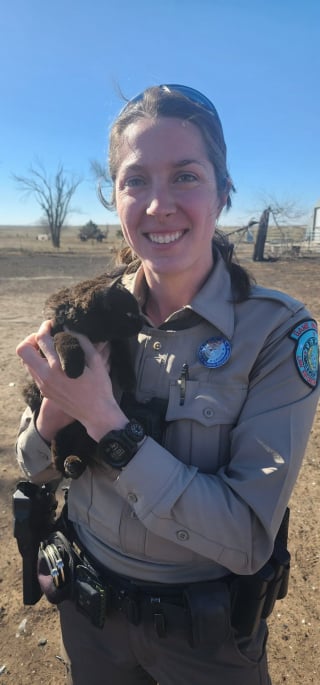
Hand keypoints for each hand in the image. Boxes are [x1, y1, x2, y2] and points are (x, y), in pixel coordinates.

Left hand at [16, 321, 127, 440]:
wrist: (97, 414)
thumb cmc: (100, 387)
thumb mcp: (96, 361)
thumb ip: (82, 341)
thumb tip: (69, 327)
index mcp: (59, 366)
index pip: (42, 339)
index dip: (45, 327)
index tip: (52, 324)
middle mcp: (46, 376)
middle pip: (23, 350)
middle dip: (32, 338)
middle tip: (45, 336)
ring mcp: (43, 385)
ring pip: (25, 362)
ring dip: (34, 351)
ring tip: (49, 348)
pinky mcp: (44, 391)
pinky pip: (33, 372)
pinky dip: (39, 363)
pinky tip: (53, 362)